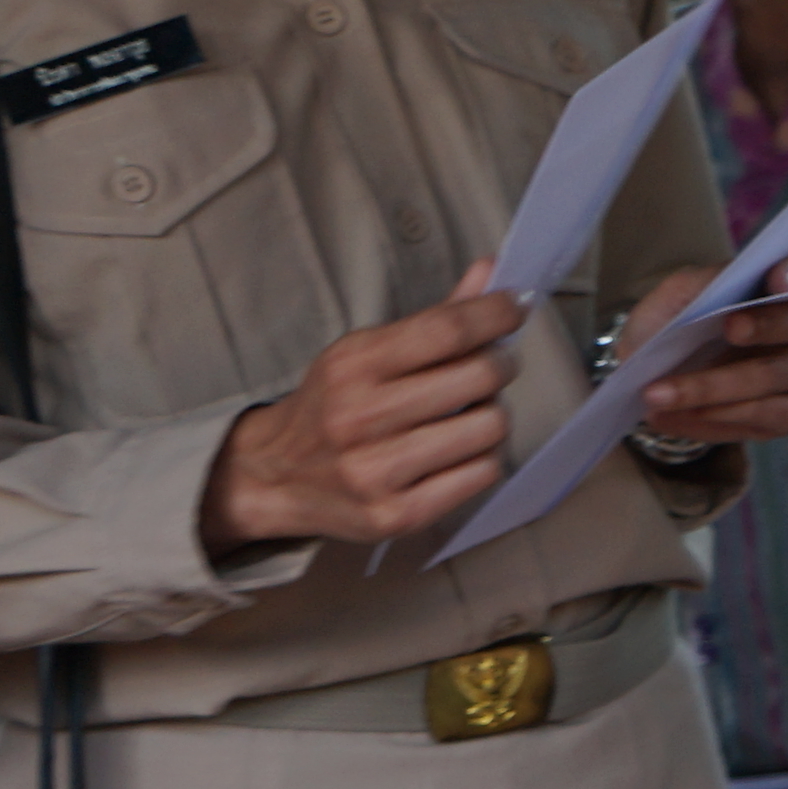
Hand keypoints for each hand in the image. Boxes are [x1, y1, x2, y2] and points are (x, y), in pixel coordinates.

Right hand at [203, 276, 526, 550]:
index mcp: (352, 365)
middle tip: (490, 368)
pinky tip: (458, 453)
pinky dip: (482, 459)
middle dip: (499, 366)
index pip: (446, 329)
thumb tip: (492, 273)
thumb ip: (434, 319)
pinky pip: (482, 475)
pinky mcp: (394, 515)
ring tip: (468, 415)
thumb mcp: (366, 353)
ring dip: (492, 417)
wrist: (272, 475)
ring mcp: (376, 471)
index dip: (496, 313)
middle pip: (480, 377)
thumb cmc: (332, 407)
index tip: (515, 306)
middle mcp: (359, 417)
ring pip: (490, 429)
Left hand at [622, 261, 787, 455]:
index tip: (777, 278)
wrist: (669, 374)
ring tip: (659, 395)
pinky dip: (716, 417)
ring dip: (714, 387)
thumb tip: (718, 289)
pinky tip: (677, 415)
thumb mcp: (679, 296)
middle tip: (730, 329)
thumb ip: (700, 285)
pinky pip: (766, 418)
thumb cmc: (683, 323)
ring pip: (774, 379)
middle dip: (765, 327)